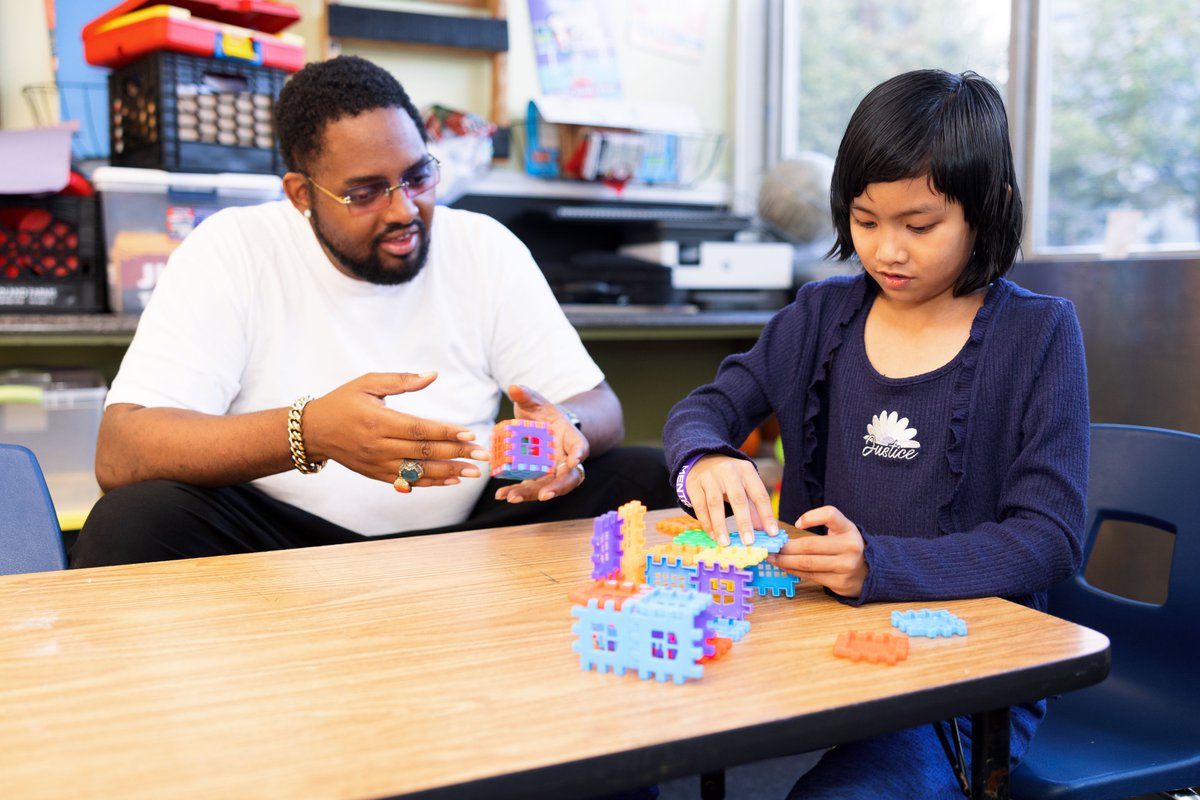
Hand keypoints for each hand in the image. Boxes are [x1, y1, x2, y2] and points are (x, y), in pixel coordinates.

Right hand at [302, 372, 488, 491]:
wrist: (314, 431)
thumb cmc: (343, 401)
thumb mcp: (368, 383)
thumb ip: (401, 381)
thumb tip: (433, 375)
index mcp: (378, 421)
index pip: (418, 429)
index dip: (445, 433)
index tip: (470, 434)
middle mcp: (378, 446)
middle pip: (423, 452)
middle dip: (456, 453)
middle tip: (483, 454)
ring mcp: (377, 464)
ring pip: (419, 471)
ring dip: (449, 472)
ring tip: (474, 472)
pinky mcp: (376, 475)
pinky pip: (408, 481)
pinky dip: (431, 482)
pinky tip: (451, 480)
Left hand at [495, 384, 588, 502]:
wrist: (540, 425)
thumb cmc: (541, 413)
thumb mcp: (535, 402)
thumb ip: (526, 395)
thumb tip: (514, 387)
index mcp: (571, 437)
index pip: (580, 447)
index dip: (578, 455)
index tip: (572, 462)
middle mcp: (565, 458)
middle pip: (568, 476)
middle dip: (557, 487)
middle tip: (544, 495)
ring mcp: (552, 471)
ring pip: (548, 486)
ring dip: (532, 494)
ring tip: (512, 497)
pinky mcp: (538, 478)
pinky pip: (531, 488)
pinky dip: (518, 492)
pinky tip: (501, 495)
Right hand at [685, 454, 776, 545]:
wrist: (702, 460)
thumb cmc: (729, 478)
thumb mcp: (744, 485)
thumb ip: (754, 506)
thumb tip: (763, 529)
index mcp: (746, 470)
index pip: (759, 494)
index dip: (766, 515)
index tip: (772, 533)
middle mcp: (728, 471)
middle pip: (737, 498)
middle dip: (744, 522)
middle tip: (749, 542)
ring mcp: (709, 477)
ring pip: (715, 504)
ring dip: (720, 526)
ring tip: (725, 543)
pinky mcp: (693, 485)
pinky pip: (700, 507)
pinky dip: (707, 523)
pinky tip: (713, 536)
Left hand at [768, 505, 867, 597]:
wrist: (869, 572)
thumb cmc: (846, 546)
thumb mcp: (841, 529)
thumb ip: (822, 521)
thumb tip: (793, 527)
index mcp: (848, 529)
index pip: (830, 514)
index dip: (810, 517)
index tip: (796, 524)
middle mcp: (849, 546)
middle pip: (809, 545)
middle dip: (786, 547)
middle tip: (771, 547)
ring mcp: (846, 566)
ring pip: (807, 563)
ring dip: (785, 561)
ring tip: (773, 558)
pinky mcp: (840, 583)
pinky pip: (811, 576)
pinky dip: (794, 571)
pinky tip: (785, 567)